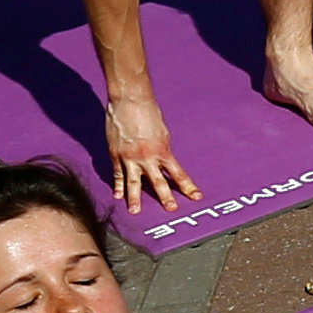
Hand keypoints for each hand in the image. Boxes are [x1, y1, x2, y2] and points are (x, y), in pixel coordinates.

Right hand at [101, 87, 200, 211]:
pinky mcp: (116, 154)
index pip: (178, 173)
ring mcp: (130, 157)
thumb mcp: (162, 132)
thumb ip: (162, 149)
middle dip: (165, 197)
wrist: (129, 101)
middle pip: (158, 182)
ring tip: (135, 211)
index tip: (196, 197)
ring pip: (133, 182)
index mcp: (163, 151)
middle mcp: (147, 157)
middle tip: (170, 210)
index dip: (187, 186)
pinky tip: (117, 195)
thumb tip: (163, 160)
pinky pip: (117, 173)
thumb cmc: (148, 112)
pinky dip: (117, 185)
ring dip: (134, 198)